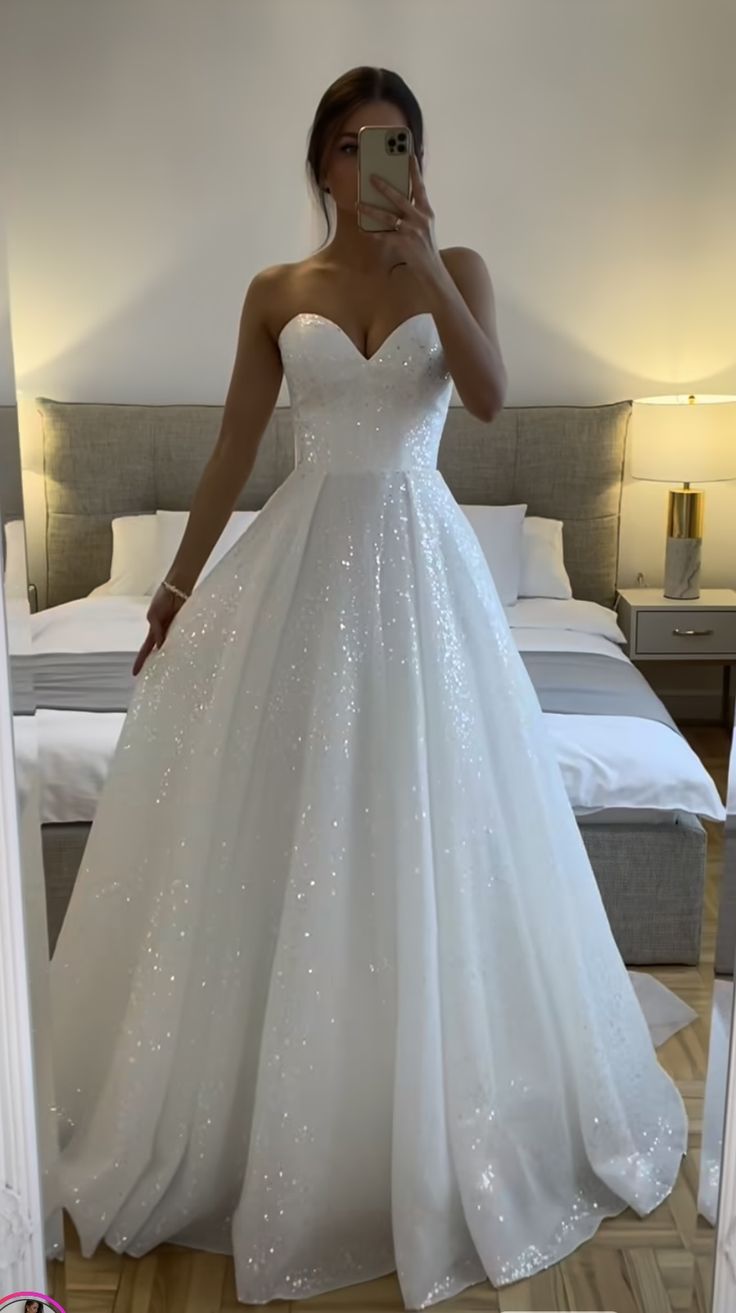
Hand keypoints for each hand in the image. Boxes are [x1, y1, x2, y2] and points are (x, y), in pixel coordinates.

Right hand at [132, 583, 186, 675]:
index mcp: (153, 630)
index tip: (134, 674)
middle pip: (160, 652)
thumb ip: (157, 630)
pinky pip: (183, 640)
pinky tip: (187, 656)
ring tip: (172, 671)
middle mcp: (164, 633)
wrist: (178, 587)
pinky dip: (184, 647)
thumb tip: (160, 646)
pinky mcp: (186, 627)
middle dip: (157, 663)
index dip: (140, 661)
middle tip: (157, 678)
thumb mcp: (154, 615)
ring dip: (172, 657)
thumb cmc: (163, 598)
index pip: (146, 649)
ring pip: (172, 648)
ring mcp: (175, 631)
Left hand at [355, 155, 443, 284]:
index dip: (415, 171)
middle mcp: (420, 219)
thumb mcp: (425, 226)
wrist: (432, 270)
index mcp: (426, 212)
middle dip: (384, 187)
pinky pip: (384, 235)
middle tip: (371, 177)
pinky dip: (372, 232)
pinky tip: (362, 228)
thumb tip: (395, 199)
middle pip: (400, 198)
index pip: (420, 187)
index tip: (409, 155)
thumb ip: (414, 212)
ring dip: (371, 209)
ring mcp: (412, 231)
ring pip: (388, 217)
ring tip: (358, 203)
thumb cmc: (425, 246)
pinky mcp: (404, 244)